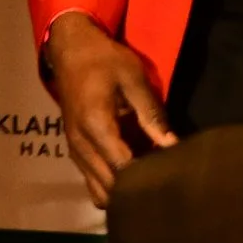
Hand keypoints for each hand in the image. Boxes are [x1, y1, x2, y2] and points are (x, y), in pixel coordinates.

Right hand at [44, 12, 177, 206]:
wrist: (70, 51)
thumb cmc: (104, 60)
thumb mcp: (133, 78)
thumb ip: (152, 113)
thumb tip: (172, 145)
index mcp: (96, 125)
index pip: (122, 168)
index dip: (146, 177)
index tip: (168, 174)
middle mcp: (81, 145)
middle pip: (109, 188)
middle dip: (135, 189)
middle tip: (161, 179)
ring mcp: (74, 151)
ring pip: (98, 191)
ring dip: (121, 190)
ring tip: (146, 178)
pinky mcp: (75, 152)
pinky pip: (92, 181)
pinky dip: (110, 184)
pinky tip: (130, 171)